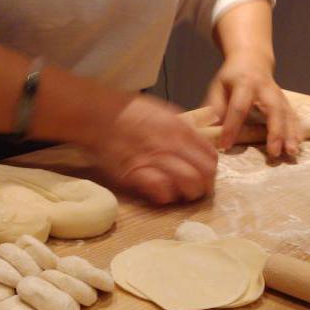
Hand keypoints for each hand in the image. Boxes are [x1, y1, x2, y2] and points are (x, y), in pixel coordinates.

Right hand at [85, 94, 217, 204]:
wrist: (98, 114)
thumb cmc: (129, 113)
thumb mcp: (164, 114)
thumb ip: (184, 131)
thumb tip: (199, 147)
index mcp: (181, 130)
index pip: (211, 157)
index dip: (209, 171)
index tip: (202, 176)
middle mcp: (173, 144)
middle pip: (205, 174)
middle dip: (203, 186)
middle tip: (193, 190)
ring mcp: (155, 159)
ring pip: (189, 184)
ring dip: (187, 194)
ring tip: (178, 194)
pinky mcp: (136, 173)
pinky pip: (162, 191)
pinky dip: (165, 196)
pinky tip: (160, 194)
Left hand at [203, 54, 302, 156]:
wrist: (252, 60)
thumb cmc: (231, 77)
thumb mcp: (218, 87)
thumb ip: (214, 107)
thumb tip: (208, 131)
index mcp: (244, 83)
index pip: (238, 107)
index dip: (231, 127)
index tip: (225, 145)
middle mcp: (265, 88)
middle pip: (273, 110)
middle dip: (275, 132)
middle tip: (274, 152)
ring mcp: (279, 95)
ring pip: (287, 114)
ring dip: (290, 135)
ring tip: (291, 152)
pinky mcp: (286, 101)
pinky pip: (294, 116)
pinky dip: (297, 131)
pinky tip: (298, 145)